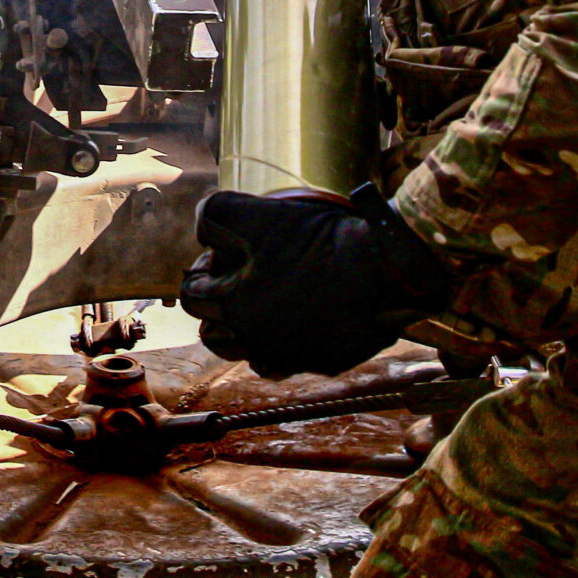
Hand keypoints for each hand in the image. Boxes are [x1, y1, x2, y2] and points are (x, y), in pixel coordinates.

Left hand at [179, 187, 450, 380]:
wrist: (385, 273)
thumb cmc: (323, 240)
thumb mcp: (262, 213)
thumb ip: (218, 214)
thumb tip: (202, 223)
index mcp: (233, 304)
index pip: (193, 293)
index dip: (203, 270)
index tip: (222, 255)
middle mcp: (252, 339)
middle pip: (211, 328)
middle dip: (215, 301)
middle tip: (239, 277)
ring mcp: (284, 355)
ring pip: (241, 351)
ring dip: (239, 330)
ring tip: (258, 305)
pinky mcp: (315, 362)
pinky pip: (277, 364)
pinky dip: (274, 348)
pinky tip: (287, 325)